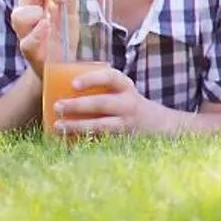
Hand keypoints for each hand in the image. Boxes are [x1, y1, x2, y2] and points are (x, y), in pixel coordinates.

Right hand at [8, 0, 79, 73]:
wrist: (61, 66)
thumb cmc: (62, 36)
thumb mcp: (70, 13)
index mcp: (38, 1)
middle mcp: (28, 13)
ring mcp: (26, 32)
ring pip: (18, 15)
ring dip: (35, 10)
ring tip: (50, 15)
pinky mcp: (29, 51)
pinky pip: (27, 42)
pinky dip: (37, 33)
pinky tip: (46, 26)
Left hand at [49, 64, 172, 136]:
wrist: (162, 126)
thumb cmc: (130, 106)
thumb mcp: (123, 92)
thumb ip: (102, 89)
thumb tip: (62, 84)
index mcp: (126, 88)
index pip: (111, 77)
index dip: (91, 79)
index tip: (73, 84)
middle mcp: (128, 105)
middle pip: (102, 103)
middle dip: (78, 105)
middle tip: (58, 106)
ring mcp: (127, 125)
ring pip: (101, 126)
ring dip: (77, 126)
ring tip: (58, 126)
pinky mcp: (124, 141)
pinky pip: (101, 141)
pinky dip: (83, 141)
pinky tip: (67, 142)